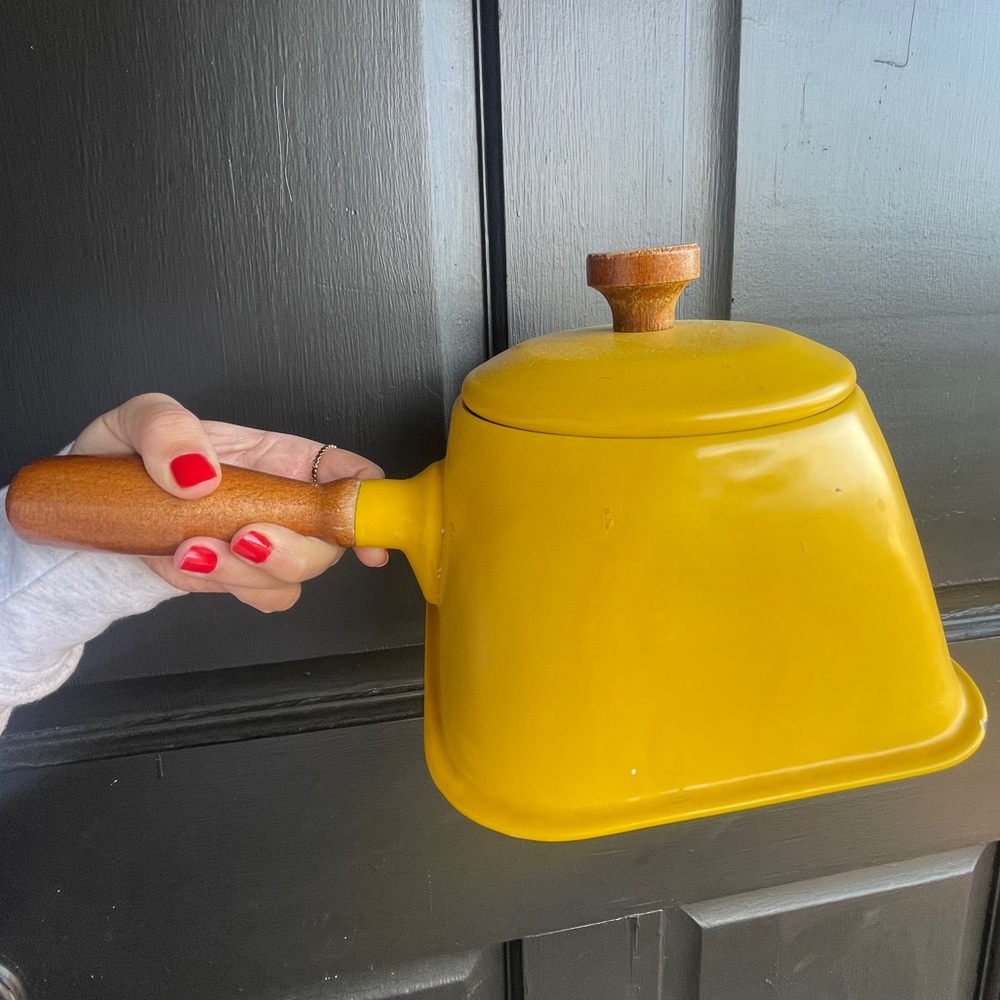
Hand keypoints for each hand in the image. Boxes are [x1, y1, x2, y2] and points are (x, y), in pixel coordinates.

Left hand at [69, 393, 387, 611]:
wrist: (90, 507)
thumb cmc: (126, 455)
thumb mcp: (138, 419)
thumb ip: (167, 430)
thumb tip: (199, 473)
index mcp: (279, 457)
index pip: (346, 472)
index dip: (369, 499)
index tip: (364, 526)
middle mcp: (280, 502)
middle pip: (329, 539)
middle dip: (295, 550)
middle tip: (246, 537)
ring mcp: (259, 542)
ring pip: (294, 576)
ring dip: (250, 572)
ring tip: (194, 549)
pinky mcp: (234, 576)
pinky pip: (258, 596)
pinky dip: (229, 587)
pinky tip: (190, 563)